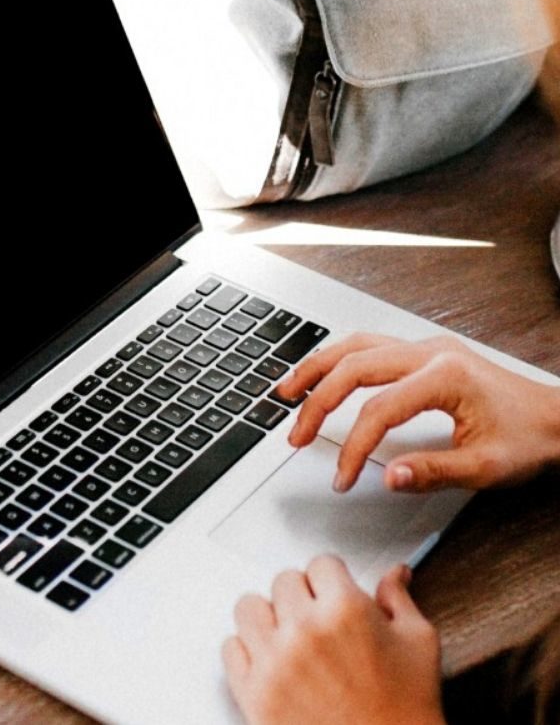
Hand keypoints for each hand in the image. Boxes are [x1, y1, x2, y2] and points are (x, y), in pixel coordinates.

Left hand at [222, 556, 443, 724]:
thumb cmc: (407, 710)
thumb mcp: (418, 644)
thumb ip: (398, 599)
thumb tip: (394, 572)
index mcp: (346, 609)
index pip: (321, 563)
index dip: (332, 580)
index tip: (334, 594)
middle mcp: (305, 629)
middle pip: (283, 581)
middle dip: (302, 597)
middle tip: (318, 621)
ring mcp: (275, 661)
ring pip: (249, 607)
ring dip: (268, 618)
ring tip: (288, 637)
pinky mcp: (254, 694)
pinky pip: (230, 648)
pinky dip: (246, 652)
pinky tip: (271, 664)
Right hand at [277, 333, 559, 492]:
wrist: (556, 417)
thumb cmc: (528, 437)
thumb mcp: (486, 467)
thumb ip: (433, 472)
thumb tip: (388, 477)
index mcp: (445, 376)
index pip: (379, 409)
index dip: (353, 447)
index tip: (342, 477)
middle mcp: (430, 352)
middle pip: (354, 366)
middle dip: (317, 402)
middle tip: (296, 434)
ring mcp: (425, 347)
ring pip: (356, 345)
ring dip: (317, 367)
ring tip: (288, 391)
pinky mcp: (423, 352)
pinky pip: (369, 345)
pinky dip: (338, 359)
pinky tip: (322, 372)